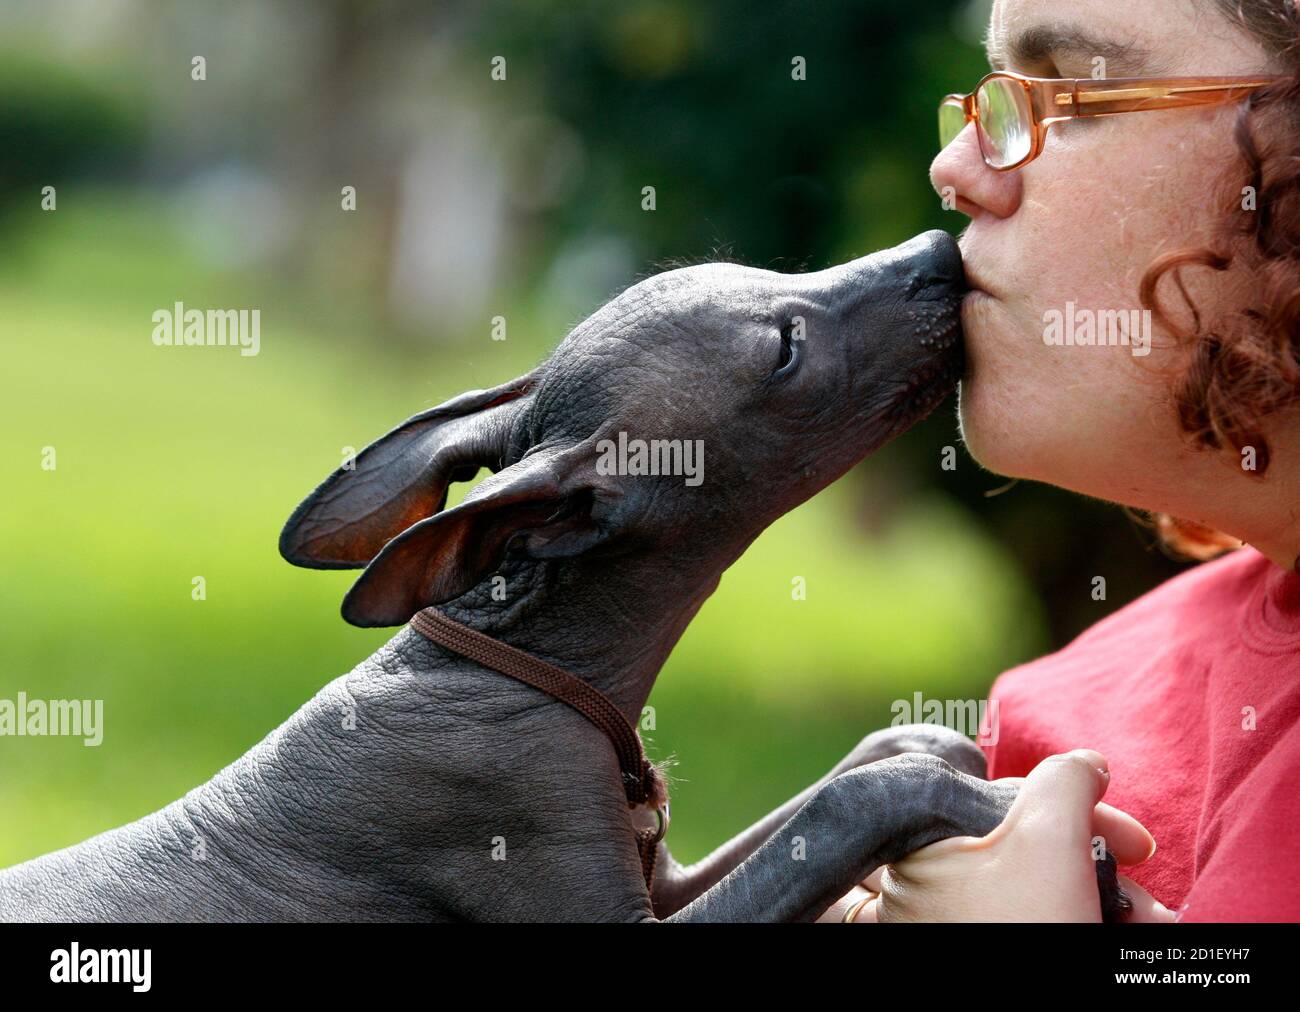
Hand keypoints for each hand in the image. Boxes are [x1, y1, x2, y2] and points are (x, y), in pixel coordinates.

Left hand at [839, 749, 1175, 921]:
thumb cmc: (1023, 928)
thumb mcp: (1048, 836)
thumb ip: (1064, 780)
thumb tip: (1083, 763)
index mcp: (924, 842)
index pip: (1010, 801)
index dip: (1084, 813)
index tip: (1136, 843)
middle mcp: (925, 884)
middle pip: (1029, 850)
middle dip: (1104, 869)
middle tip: (1149, 903)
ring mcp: (948, 924)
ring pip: (1038, 891)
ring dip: (1104, 902)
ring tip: (1152, 929)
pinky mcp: (973, 944)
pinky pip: (1032, 919)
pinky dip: (1078, 921)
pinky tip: (1123, 935)